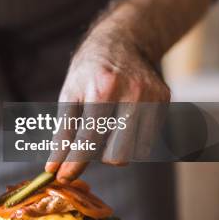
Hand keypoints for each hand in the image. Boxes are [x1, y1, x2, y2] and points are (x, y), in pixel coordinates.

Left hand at [46, 22, 169, 181]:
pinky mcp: (165, 100)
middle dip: (100, 156)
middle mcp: (134, 93)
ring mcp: (153, 97)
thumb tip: (53, 168)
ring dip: (117, 147)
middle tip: (90, 141)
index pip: (89, 140)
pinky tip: (124, 116)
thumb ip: (63, 133)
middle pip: (118, 155)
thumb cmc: (89, 71)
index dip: (74, 163)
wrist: (122, 41)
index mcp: (104, 89)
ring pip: (135, 151)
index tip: (62, 177)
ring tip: (108, 124)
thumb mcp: (70, 95)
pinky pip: (148, 139)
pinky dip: (132, 136)